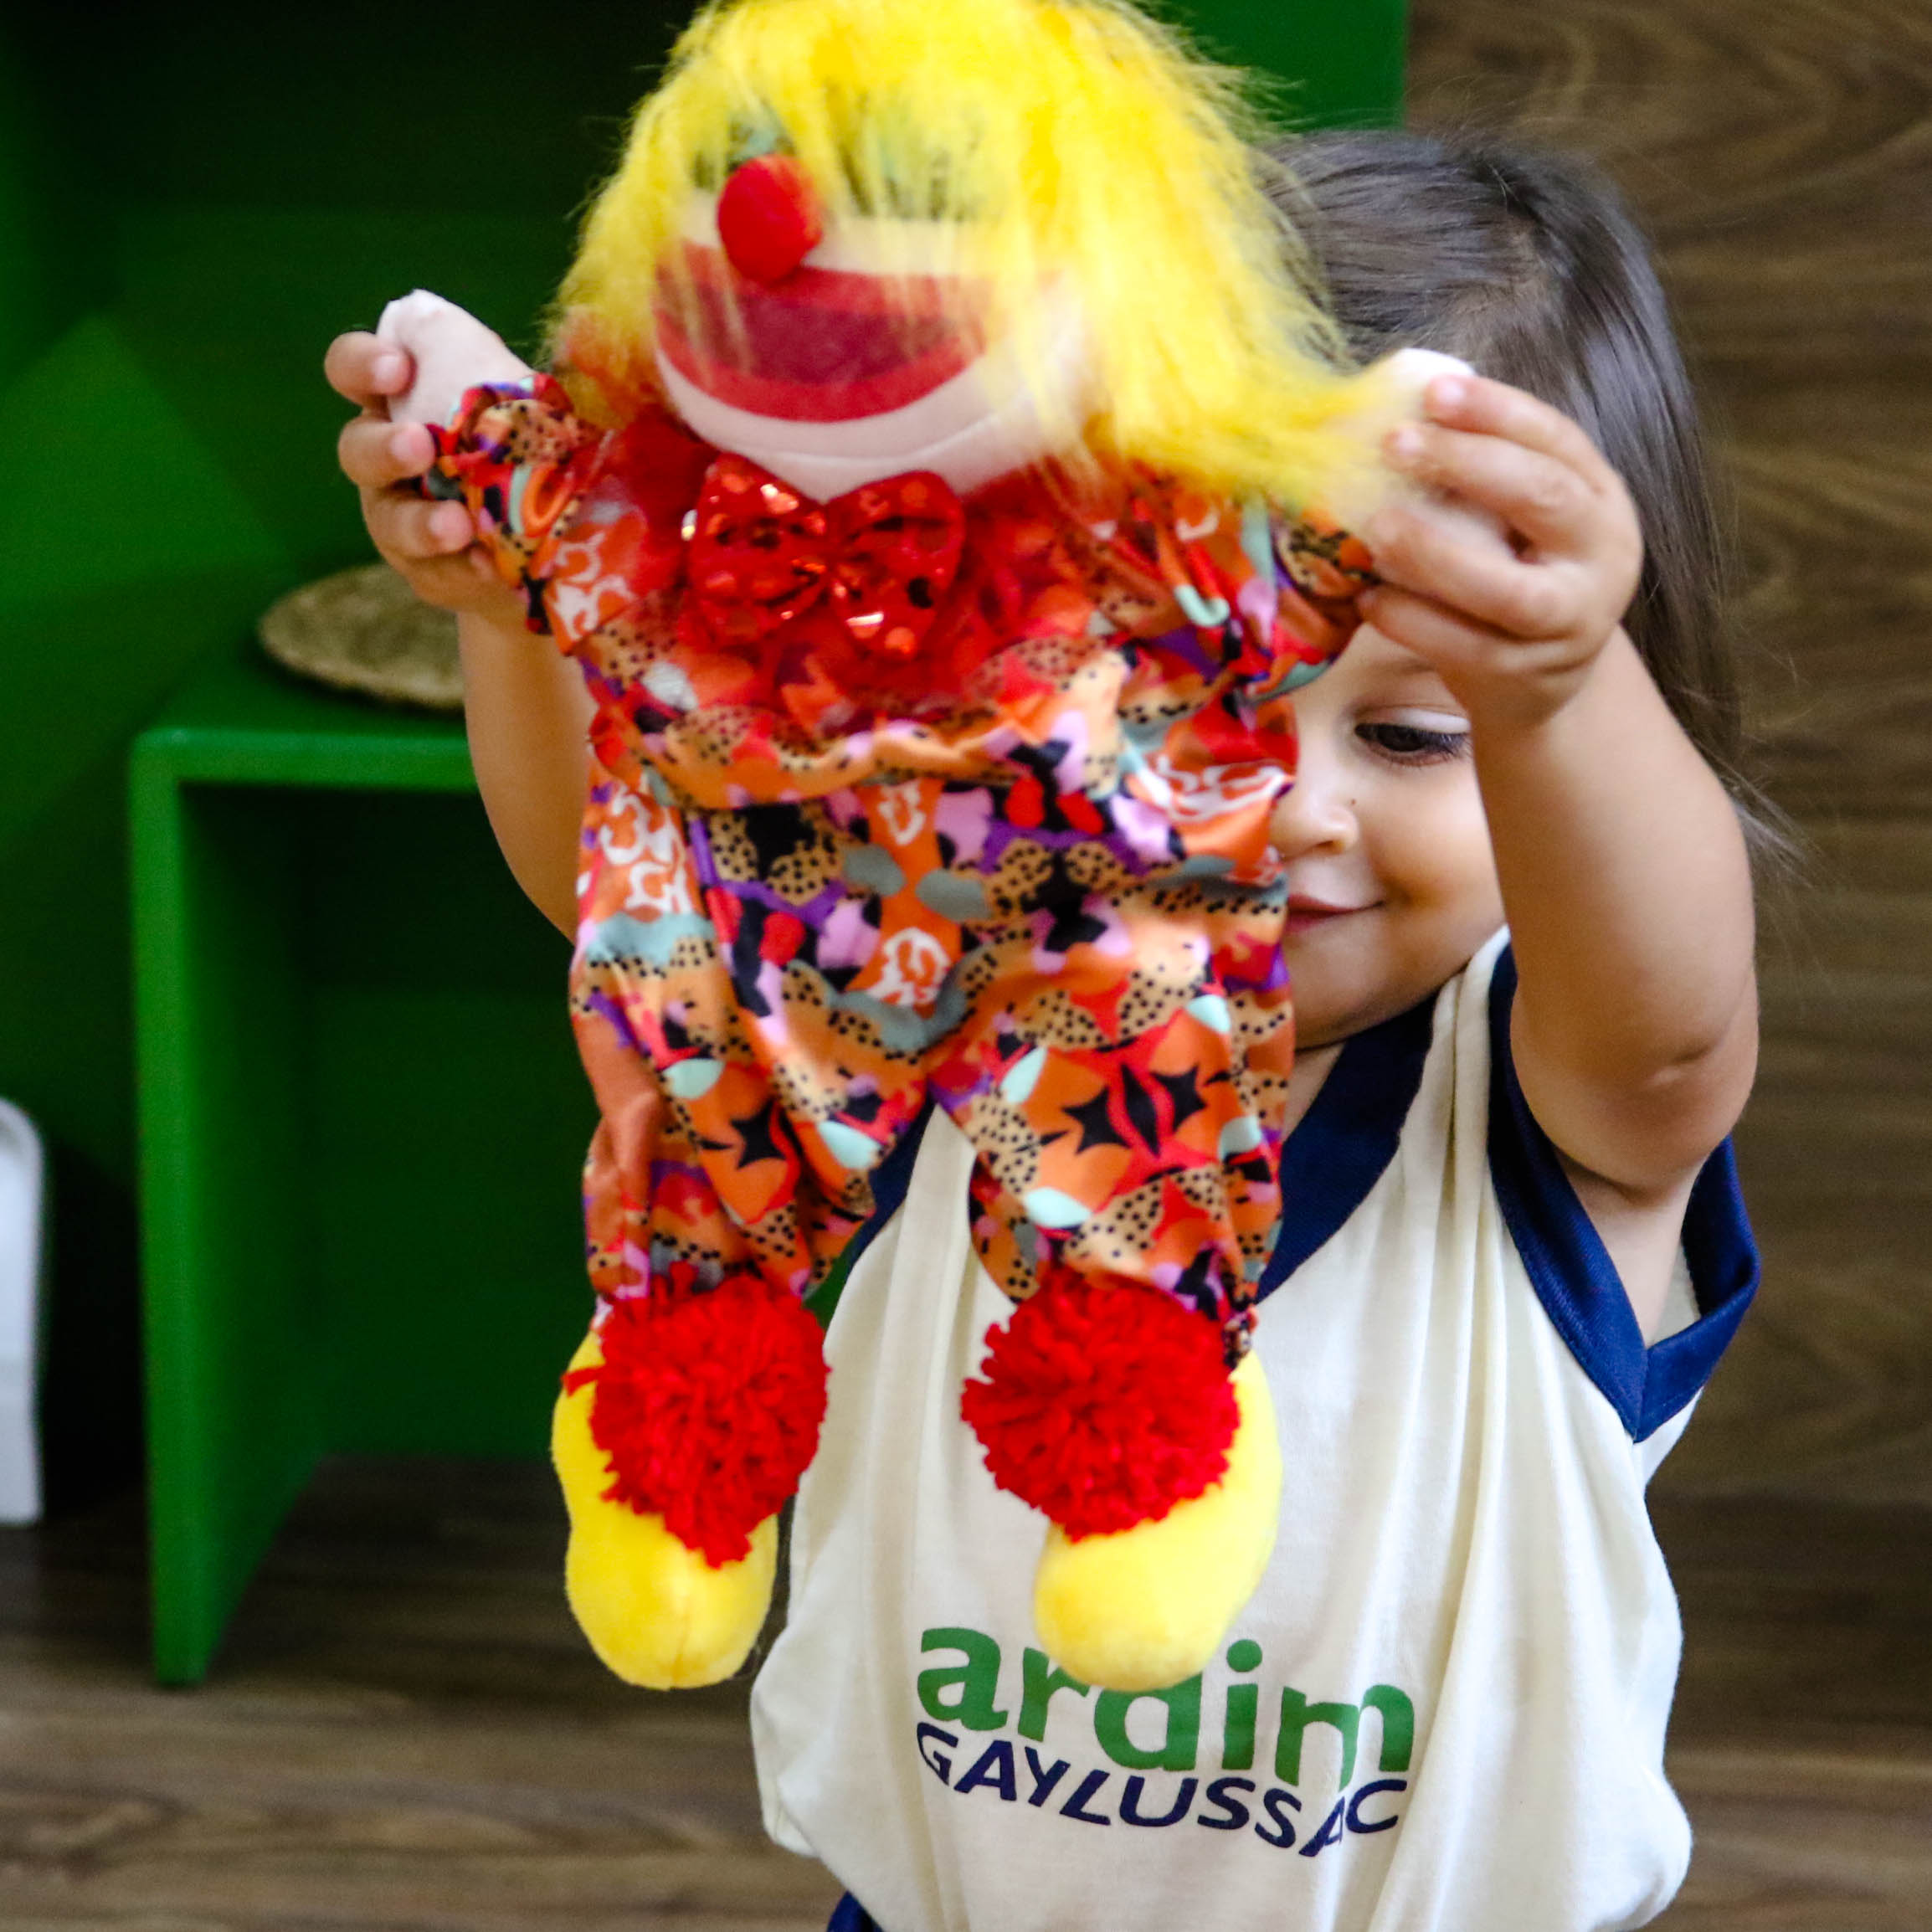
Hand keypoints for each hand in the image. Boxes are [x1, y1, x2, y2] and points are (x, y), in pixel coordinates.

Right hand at [324, 329, 523, 622]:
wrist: (546, 538)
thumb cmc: (515, 445)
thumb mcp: (507, 395)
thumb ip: (476, 359)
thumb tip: (435, 313)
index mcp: (398, 403)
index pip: (352, 370)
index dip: (361, 364)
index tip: (397, 367)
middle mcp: (385, 462)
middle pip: (358, 449)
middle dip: (386, 447)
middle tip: (420, 445)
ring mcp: (401, 521)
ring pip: (392, 521)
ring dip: (423, 522)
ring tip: (459, 525)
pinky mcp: (431, 573)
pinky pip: (437, 573)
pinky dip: (463, 569)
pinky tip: (490, 566)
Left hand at [1359, 374, 1643, 730]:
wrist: (1545, 681)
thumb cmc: (1518, 574)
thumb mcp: (1518, 520)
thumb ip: (1477, 475)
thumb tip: (1391, 417)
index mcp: (1601, 497)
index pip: (1556, 438)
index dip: (1495, 411)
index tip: (1433, 392)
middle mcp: (1599, 555)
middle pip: (1541, 496)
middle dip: (1465, 463)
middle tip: (1393, 444)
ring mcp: (1567, 621)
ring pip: (1503, 587)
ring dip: (1431, 553)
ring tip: (1375, 526)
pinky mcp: (1522, 673)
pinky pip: (1461, 646)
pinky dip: (1410, 620)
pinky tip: (1370, 597)